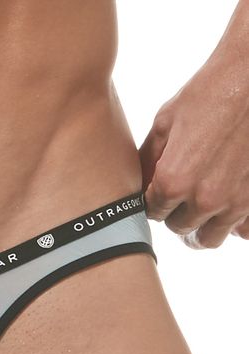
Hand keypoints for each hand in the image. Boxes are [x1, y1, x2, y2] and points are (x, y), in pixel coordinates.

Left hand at [138, 50, 248, 248]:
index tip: (159, 192)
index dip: (154, 202)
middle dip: (177, 214)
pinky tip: (230, 206)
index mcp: (174, 182)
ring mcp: (236, 202)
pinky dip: (235, 224)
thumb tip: (138, 187)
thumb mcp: (164, 124)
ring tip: (202, 209)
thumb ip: (148, 162)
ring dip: (203, 226)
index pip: (152, 212)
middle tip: (181, 197)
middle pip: (180, 227)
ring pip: (209, 238)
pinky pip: (244, 231)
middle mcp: (204, 198)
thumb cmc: (209, 92)